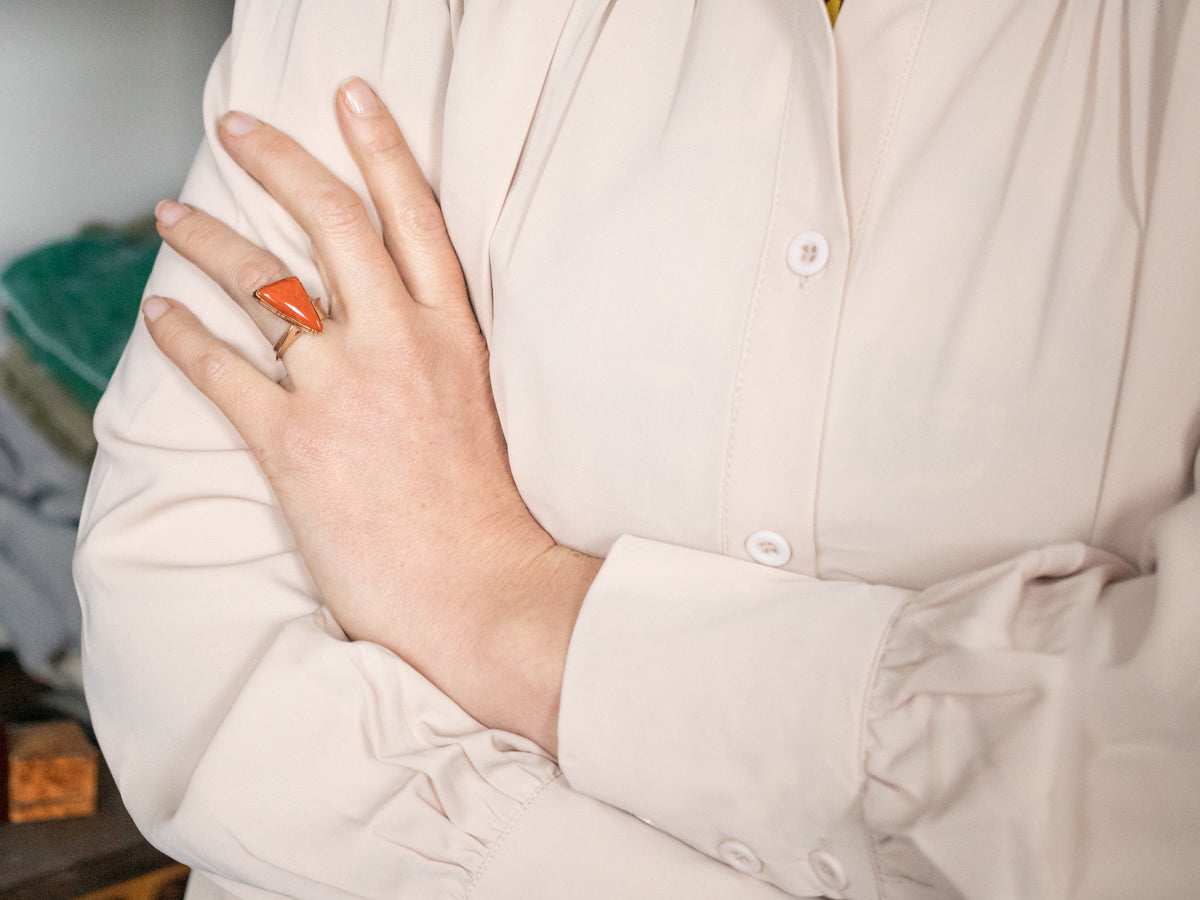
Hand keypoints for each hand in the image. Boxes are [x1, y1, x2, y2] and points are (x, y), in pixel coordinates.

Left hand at [142, 78, 599, 752]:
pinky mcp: (294, 441)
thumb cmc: (483, 513)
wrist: (479, 589)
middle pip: (332, 222)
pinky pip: (222, 368)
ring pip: (263, 283)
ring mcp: (344, 387)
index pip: (414, 217)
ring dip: (208, 239)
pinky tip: (159, 313)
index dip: (381, 148)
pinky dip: (182, 335)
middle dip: (281, 162)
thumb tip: (391, 326)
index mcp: (453, 334)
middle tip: (241, 130)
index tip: (351, 97)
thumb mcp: (477, 409)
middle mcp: (398, 343)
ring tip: (171, 214)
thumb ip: (435, 355)